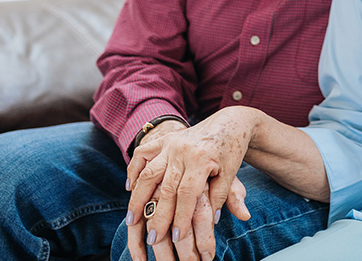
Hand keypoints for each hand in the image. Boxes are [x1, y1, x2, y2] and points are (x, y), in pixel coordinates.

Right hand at [125, 109, 254, 260]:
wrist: (229, 122)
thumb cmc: (231, 152)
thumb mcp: (231, 173)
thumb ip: (222, 196)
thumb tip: (213, 222)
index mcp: (202, 158)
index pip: (187, 194)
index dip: (181, 216)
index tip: (177, 237)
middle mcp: (183, 150)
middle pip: (165, 188)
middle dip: (158, 216)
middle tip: (152, 239)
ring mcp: (171, 143)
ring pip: (149, 173)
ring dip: (138, 198)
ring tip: (131, 220)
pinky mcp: (164, 139)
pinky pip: (142, 154)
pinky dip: (133, 170)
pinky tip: (129, 188)